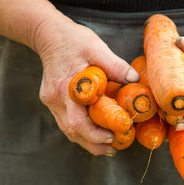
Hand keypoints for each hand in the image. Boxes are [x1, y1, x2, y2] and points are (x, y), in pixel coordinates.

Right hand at [33, 15, 139, 155]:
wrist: (49, 35)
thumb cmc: (73, 40)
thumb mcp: (96, 48)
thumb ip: (115, 65)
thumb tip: (135, 81)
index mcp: (66, 88)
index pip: (77, 122)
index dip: (95, 135)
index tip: (113, 137)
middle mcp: (55, 99)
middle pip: (72, 132)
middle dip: (94, 144)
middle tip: (114, 149)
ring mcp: (52, 102)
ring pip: (68, 130)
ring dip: (88, 141)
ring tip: (107, 147)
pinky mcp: (53, 102)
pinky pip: (66, 122)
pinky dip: (81, 132)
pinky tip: (94, 134)